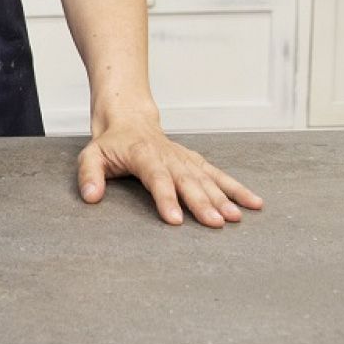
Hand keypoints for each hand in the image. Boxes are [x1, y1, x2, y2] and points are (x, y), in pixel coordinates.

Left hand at [78, 114, 263, 226]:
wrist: (130, 120)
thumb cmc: (110, 144)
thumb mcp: (91, 156)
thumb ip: (89, 175)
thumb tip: (91, 197)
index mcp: (143, 155)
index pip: (156, 178)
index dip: (166, 198)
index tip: (176, 219)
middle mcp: (169, 157)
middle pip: (187, 181)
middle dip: (202, 203)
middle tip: (215, 223)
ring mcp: (185, 159)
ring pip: (206, 179)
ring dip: (223, 198)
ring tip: (236, 217)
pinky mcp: (195, 162)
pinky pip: (218, 175)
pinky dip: (236, 188)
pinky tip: (254, 203)